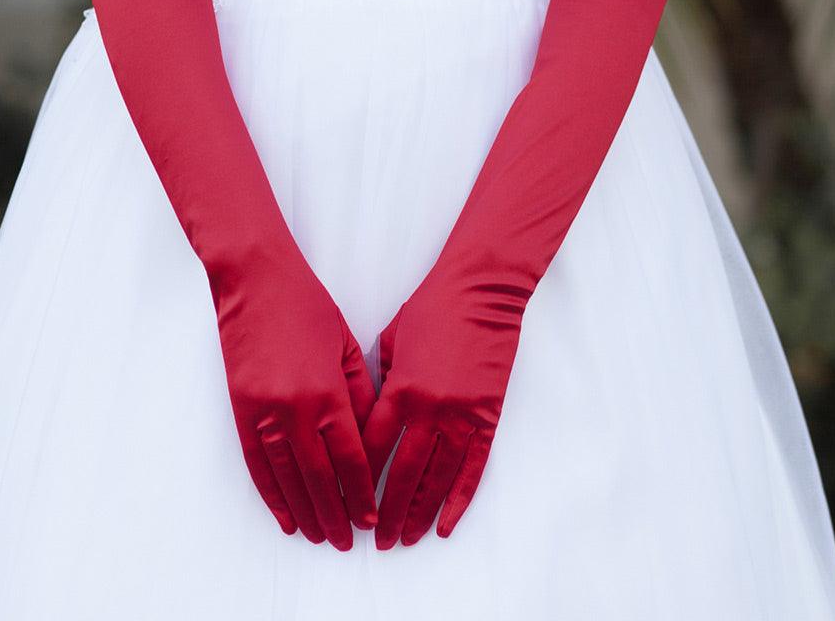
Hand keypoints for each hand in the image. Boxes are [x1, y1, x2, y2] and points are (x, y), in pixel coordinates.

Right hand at [216, 243, 377, 550]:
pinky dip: (271, 494)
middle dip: (337, 514)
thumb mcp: (346, 348)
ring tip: (320, 536)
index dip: (362, 493)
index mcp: (328, 395)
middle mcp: (295, 412)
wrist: (255, 284)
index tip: (371, 517)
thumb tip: (369, 439)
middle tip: (347, 540)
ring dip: (306, 512)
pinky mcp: (241, 411)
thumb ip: (360, 395)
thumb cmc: (308, 309)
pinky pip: (257, 464)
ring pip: (288, 479)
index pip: (350, 460)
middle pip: (320, 479)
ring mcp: (264, 414)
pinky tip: (284, 515)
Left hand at [361, 262, 526, 548]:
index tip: (346, 502)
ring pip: (437, 479)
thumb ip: (379, 382)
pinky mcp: (487, 417)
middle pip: (402, 474)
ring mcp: (462, 416)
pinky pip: (472, 468)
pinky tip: (446, 524)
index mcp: (400, 388)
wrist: (481, 292)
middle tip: (375, 540)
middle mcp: (429, 409)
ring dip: (419, 514)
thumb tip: (368, 415)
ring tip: (407, 540)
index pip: (373, 447)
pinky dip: (458, 500)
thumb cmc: (431, 309)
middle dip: (387, 511)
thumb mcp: (390, 341)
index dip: (358, 479)